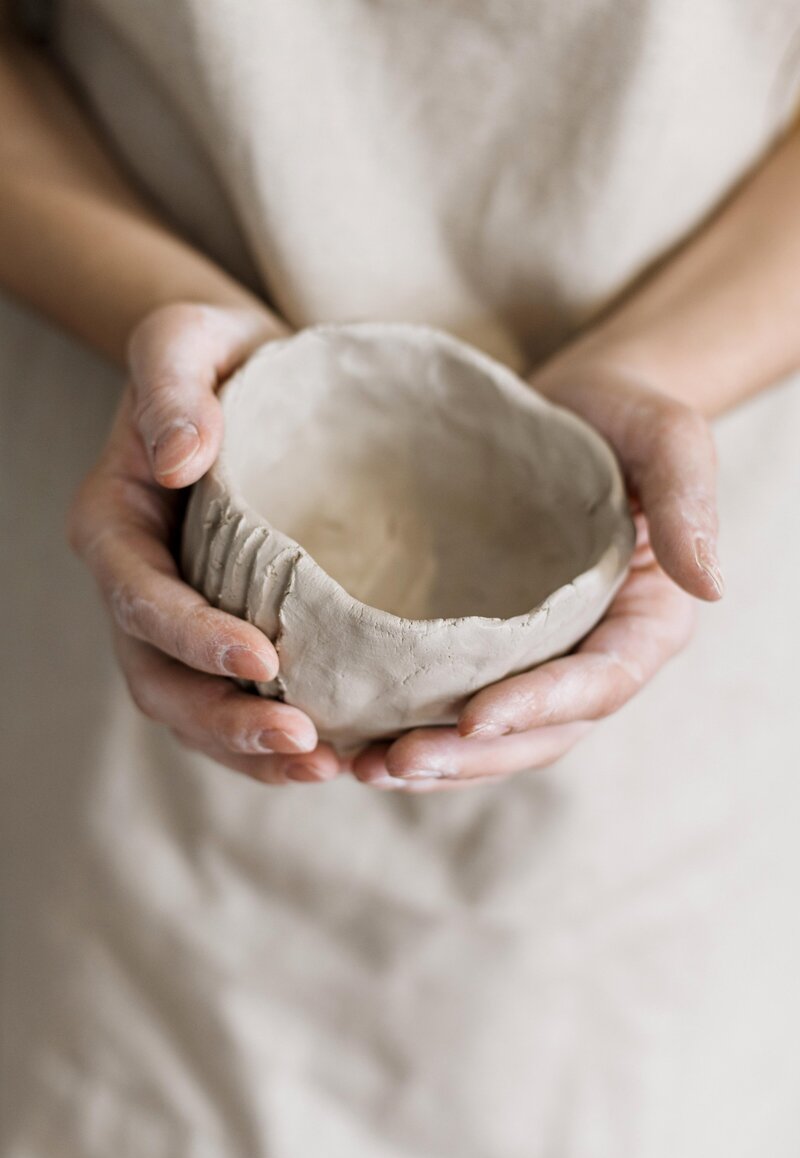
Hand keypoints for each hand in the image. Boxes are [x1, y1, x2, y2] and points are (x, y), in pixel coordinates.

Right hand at [68, 302, 340, 784]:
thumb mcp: (183, 339)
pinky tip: (336, 754)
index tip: (266, 660)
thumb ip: (172, 387)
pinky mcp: (225, 632)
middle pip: (160, 681)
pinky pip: (235, 704)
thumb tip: (179, 460)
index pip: (142, 600)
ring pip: (194, 711)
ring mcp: (178, 620)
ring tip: (328, 767)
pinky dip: (272, 740)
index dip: (194, 638)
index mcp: (115, 525)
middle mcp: (138, 587)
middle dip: (226, 724)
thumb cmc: (214, 354)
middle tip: (307, 745)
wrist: (246, 374)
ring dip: (251, 752)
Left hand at [352, 356, 722, 792]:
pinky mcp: (491, 647)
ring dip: (436, 761)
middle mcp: (594, 654)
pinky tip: (358, 740)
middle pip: (542, 731)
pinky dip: (413, 727)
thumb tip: (711, 587)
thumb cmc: (626, 413)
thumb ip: (688, 502)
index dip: (540, 707)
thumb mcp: (668, 440)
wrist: (572, 403)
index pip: (600, 682)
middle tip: (398, 762)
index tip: (474, 719)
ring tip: (367, 769)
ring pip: (495, 735)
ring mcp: (540, 657)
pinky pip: (456, 702)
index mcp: (645, 621)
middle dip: (472, 756)